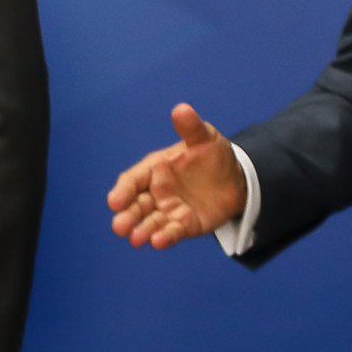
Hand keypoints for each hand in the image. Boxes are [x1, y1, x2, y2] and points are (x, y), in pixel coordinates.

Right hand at [107, 103, 247, 248]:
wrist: (237, 179)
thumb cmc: (213, 156)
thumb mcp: (205, 138)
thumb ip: (191, 128)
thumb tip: (181, 109)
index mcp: (156, 169)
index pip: (133, 180)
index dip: (123, 191)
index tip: (114, 202)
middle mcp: (158, 191)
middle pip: (136, 205)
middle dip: (127, 216)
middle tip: (119, 227)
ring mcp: (170, 209)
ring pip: (151, 221)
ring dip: (142, 230)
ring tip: (136, 239)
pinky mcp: (185, 225)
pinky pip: (172, 231)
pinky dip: (164, 237)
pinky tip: (157, 242)